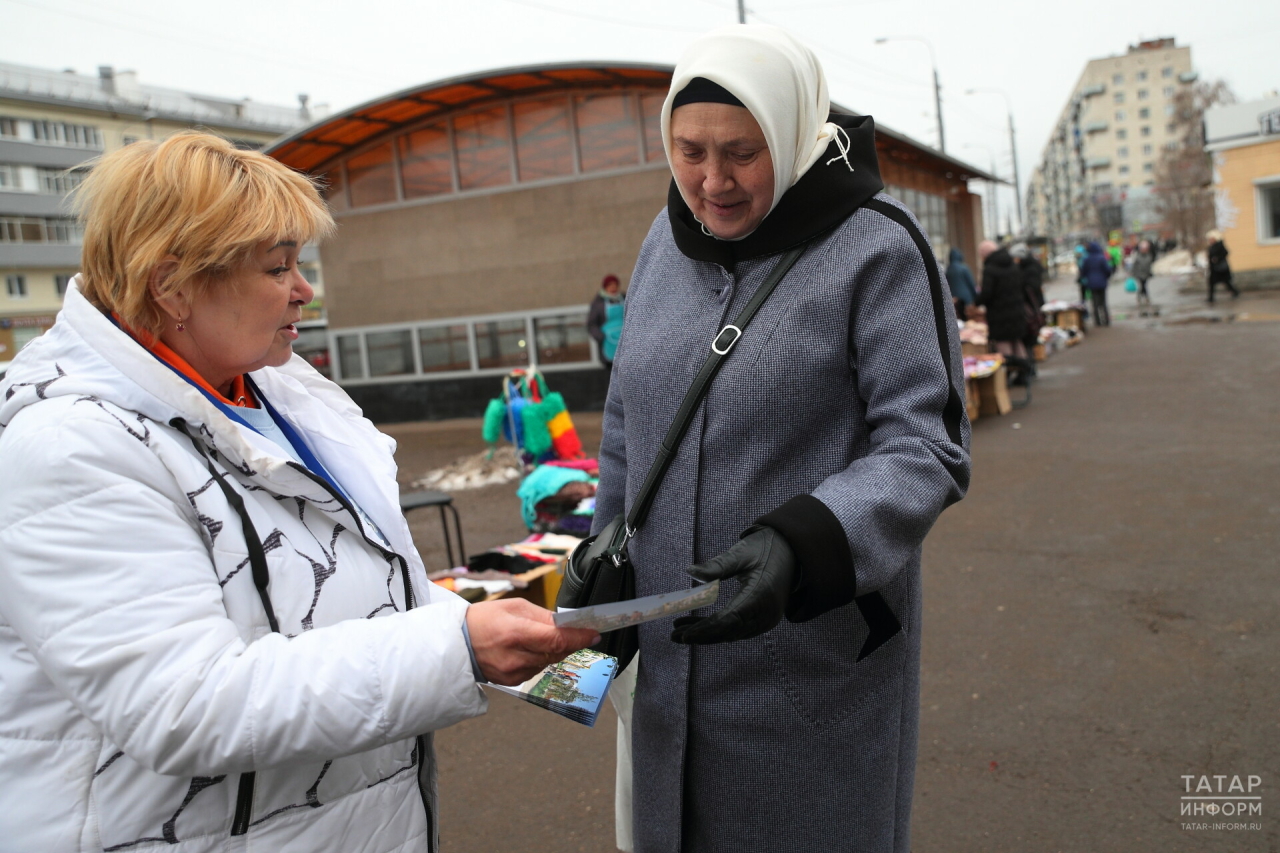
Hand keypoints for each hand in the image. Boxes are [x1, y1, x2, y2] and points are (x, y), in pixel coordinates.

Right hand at [465, 598, 600, 685]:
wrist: (457, 642)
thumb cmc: (482, 620)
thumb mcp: (514, 607)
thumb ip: (543, 617)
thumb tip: (568, 624)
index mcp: (515, 633)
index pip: (557, 639)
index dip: (579, 637)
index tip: (594, 634)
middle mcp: (515, 657)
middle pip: (557, 652)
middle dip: (571, 642)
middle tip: (579, 632)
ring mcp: (513, 673)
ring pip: (549, 662)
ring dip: (554, 650)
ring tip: (545, 637)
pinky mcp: (511, 682)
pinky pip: (537, 669)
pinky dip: (540, 658)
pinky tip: (530, 649)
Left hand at [670, 526, 795, 644]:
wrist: (793, 553)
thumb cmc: (766, 548)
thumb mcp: (741, 552)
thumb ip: (716, 566)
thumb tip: (689, 572)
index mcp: (761, 595)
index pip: (729, 620)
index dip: (705, 630)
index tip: (684, 634)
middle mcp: (766, 613)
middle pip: (729, 632)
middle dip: (701, 635)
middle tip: (673, 635)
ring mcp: (767, 619)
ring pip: (732, 633)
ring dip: (707, 634)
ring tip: (679, 630)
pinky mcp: (763, 620)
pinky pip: (738, 629)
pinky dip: (718, 629)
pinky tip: (698, 625)